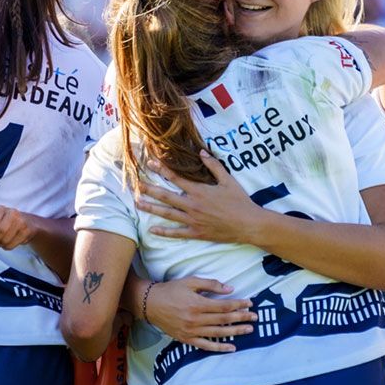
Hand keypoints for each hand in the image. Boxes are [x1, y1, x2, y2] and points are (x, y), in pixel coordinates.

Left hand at [0, 206, 33, 249]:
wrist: (28, 222)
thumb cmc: (6, 220)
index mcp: (1, 209)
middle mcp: (12, 213)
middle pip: (0, 231)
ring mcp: (21, 222)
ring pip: (5, 240)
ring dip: (0, 244)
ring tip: (0, 242)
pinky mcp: (26, 232)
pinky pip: (11, 245)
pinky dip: (7, 247)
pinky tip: (8, 243)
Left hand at [137, 150, 263, 242]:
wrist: (248, 224)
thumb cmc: (240, 201)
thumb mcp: (228, 180)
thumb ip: (213, 165)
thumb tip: (201, 152)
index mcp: (199, 191)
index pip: (175, 178)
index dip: (161, 169)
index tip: (150, 163)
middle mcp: (192, 205)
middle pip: (166, 196)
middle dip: (149, 189)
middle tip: (136, 184)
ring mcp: (193, 220)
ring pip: (167, 214)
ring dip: (151, 208)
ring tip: (137, 204)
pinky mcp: (196, 233)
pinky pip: (176, 233)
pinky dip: (164, 232)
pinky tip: (152, 230)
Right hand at [144, 277, 256, 351]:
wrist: (150, 304)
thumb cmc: (171, 290)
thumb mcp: (190, 282)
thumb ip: (210, 285)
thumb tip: (230, 289)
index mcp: (197, 304)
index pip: (224, 306)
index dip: (239, 305)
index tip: (250, 304)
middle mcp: (196, 319)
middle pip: (224, 320)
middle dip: (241, 318)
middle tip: (255, 317)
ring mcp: (191, 331)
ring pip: (218, 333)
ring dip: (235, 332)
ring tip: (249, 330)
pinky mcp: (186, 339)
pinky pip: (206, 346)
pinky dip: (219, 348)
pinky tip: (232, 348)